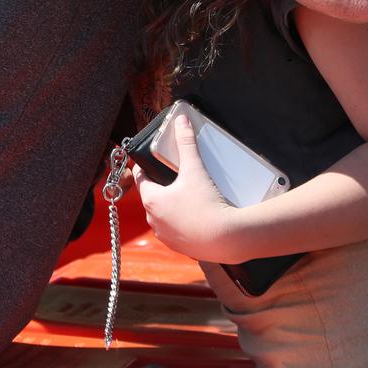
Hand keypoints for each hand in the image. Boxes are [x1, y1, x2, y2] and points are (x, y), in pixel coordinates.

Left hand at [133, 114, 239, 262]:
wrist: (226, 238)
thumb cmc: (206, 204)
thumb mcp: (195, 169)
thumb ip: (186, 142)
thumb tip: (181, 120)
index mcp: (151, 200)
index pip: (140, 179)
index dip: (145, 167)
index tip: (150, 161)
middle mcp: (153, 220)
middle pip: (151, 196)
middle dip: (160, 185)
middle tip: (173, 175)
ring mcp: (165, 236)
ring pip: (162, 214)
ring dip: (169, 205)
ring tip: (185, 194)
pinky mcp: (178, 247)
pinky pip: (174, 230)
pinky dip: (180, 221)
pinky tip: (194, 214)